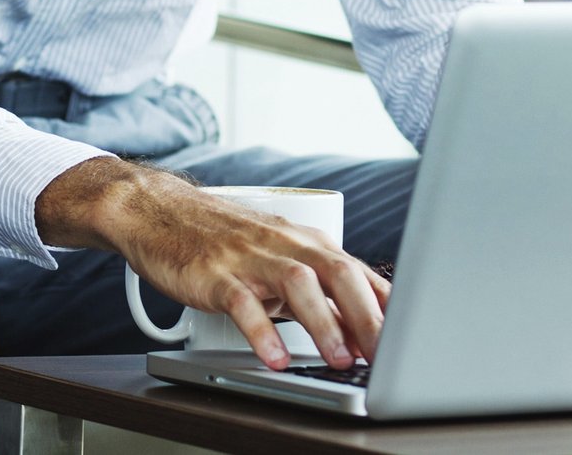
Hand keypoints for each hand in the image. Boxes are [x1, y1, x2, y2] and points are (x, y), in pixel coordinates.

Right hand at [36, 157, 389, 369]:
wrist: (159, 212)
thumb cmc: (224, 238)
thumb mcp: (278, 254)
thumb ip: (317, 285)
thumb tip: (364, 322)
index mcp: (305, 241)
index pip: (359, 271)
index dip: (388, 307)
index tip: (411, 340)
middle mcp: (283, 244)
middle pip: (338, 273)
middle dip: (367, 317)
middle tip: (386, 356)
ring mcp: (249, 258)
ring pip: (297, 283)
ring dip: (324, 323)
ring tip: (340, 360)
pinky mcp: (214, 274)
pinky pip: (242, 302)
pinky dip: (261, 331)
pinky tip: (274, 358)